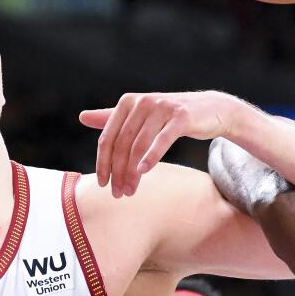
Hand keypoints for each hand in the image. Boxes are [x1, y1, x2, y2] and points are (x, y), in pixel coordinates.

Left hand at [80, 91, 242, 197]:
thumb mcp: (141, 115)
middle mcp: (143, 102)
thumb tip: (82, 117)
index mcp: (128, 102)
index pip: (108, 137)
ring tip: (130, 190)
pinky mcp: (181, 117)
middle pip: (122, 143)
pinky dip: (150, 157)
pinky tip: (143, 172)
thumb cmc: (171, 116)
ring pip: (139, 145)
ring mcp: (162, 108)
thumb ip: (112, 117)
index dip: (103, 163)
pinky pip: (161, 141)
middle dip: (117, 172)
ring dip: (132, 172)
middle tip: (117, 193)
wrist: (212, 110)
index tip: (103, 184)